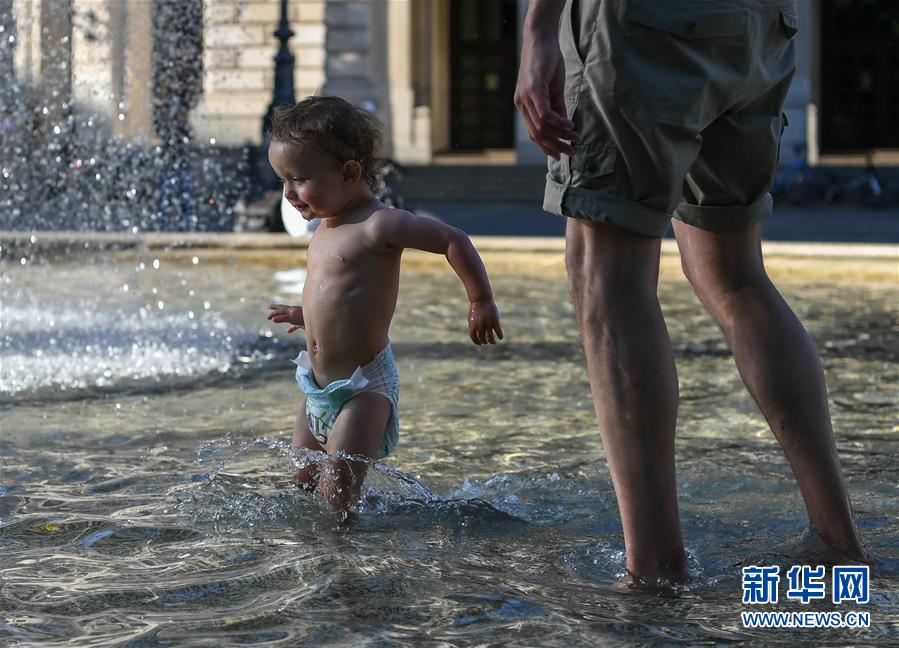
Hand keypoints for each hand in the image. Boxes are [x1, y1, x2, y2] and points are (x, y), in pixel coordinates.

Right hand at [267, 303, 304, 332]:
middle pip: (283, 310)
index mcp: (290, 310)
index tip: (267, 318)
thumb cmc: (304, 317)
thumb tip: (273, 319)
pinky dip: (290, 328)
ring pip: (288, 317)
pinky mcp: (301, 322)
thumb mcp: (292, 318)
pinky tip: (288, 331)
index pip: (279, 311)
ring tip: (277, 319)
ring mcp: (297, 317)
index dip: (273, 314)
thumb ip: (282, 318)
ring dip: (282, 317)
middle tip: (269, 307)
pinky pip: (294, 325)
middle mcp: (293, 312)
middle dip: (276, 309)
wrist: (317, 321)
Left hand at [468, 299, 503, 344]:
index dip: (477, 342)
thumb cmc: (476, 309)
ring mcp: (488, 324)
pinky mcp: (495, 321)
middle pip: (482, 339)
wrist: (481, 300)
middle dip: (485, 341)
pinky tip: (500, 337)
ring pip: (490, 337)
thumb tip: (475, 336)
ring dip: (492, 341)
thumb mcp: (472, 318)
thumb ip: (472, 327)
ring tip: (493, 342)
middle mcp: (480, 326)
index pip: (474, 338)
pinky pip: (498, 332)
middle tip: (487, 342)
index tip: (480, 343)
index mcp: (473, 326)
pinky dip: (500, 336)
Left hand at [514, 26, 579, 159]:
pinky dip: (559, 123)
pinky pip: (545, 114)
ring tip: (576, 138)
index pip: (533, 134)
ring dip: (561, 135)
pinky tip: (570, 125)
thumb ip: (557, 108)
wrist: (541, 38)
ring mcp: (525, 97)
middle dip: (556, 146)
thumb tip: (564, 127)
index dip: (546, 147)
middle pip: (538, 134)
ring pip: (543, 126)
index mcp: (523, 106)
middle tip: (571, 153)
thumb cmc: (547, 62)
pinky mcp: (533, 89)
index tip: (560, 156)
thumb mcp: (553, 89)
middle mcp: (521, 104)